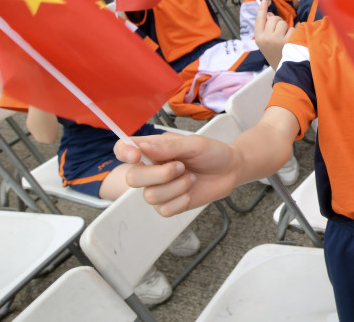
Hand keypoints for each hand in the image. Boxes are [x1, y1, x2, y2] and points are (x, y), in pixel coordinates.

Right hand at [114, 133, 239, 216]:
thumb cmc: (212, 152)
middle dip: (159, 175)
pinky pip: (164, 210)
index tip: (136, 156)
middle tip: (181, 166)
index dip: (123, 152)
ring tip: (191, 177)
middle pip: (132, 178)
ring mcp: (158, 188)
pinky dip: (181, 200)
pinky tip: (191, 191)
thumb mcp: (194, 144)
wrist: (230, 170)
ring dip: (175, 187)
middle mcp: (151, 169)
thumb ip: (169, 147)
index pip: (123, 149)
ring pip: (149, 196)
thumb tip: (143, 147)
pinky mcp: (169, 204)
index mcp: (152, 149)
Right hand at [254, 0, 291, 68]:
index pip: (259, 20)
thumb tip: (271, 14)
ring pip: (284, 23)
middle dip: (278, 22)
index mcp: (258, 38)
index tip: (264, 1)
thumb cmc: (275, 54)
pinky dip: (294, 33)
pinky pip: (293, 29)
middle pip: (274, 18)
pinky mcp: (289, 42)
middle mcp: (266, 38)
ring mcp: (277, 40)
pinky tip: (292, 41)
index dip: (262, 10)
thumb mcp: (265, 43)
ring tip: (285, 38)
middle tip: (280, 30)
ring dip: (286, 28)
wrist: (283, 69)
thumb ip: (266, 29)